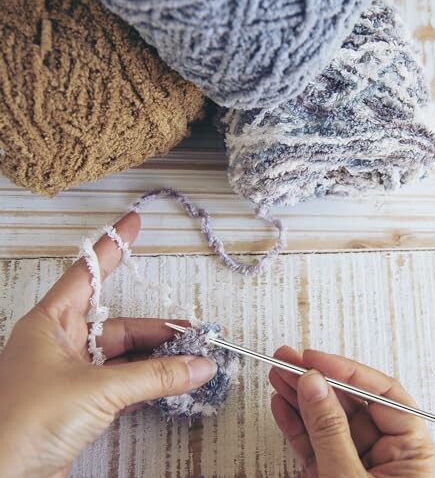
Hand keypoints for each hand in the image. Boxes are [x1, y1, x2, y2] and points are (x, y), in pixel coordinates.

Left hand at [0, 213, 216, 477]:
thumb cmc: (25, 423)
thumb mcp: (97, 390)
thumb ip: (154, 377)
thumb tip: (199, 367)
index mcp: (50, 323)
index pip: (88, 273)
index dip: (113, 246)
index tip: (133, 222)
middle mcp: (60, 343)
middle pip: (118, 325)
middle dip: (157, 329)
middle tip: (193, 331)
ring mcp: (71, 374)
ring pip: (124, 356)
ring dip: (157, 359)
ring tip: (191, 358)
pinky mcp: (79, 402)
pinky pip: (122, 382)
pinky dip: (147, 383)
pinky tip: (172, 381)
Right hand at [269, 347, 434, 477]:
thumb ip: (332, 433)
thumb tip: (314, 385)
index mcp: (414, 454)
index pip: (382, 395)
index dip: (346, 371)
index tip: (314, 359)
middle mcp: (388, 456)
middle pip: (350, 404)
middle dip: (315, 379)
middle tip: (287, 358)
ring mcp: (358, 467)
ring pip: (327, 422)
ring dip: (300, 397)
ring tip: (277, 374)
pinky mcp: (334, 477)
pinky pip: (315, 445)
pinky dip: (296, 425)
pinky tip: (282, 404)